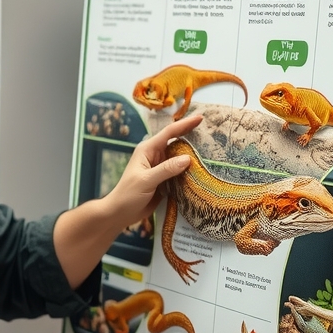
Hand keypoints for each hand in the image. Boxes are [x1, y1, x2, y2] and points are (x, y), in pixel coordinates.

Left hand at [52, 113, 199, 290]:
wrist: (120, 213)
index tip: (200, 118)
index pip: (169, 133)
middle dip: (191, 137)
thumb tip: (188, 159)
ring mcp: (160, 168)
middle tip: (210, 134)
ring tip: (211, 151)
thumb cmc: (128, 195)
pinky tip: (202, 170)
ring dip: (193, 155)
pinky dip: (190, 171)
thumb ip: (166, 169)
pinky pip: (180, 172)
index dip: (184, 125)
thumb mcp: (146, 181)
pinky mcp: (165, 180)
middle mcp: (155, 156)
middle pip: (176, 143)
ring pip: (179, 158)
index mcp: (147, 150)